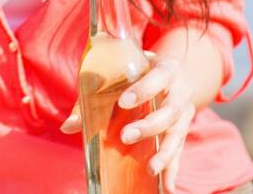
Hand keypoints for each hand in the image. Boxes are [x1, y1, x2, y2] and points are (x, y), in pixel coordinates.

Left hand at [60, 52, 193, 191]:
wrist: (169, 74)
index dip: (143, 90)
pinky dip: (173, 169)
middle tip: (126, 136)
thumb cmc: (135, 72)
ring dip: (165, 153)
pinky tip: (167, 186)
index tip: (123, 102)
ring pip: (178, 133)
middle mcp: (180, 91)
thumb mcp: (118, 73)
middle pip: (170, 111)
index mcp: (166, 69)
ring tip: (151, 169)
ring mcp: (185, 113)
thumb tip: (67, 127)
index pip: (158, 77)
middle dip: (149, 125)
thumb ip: (93, 96)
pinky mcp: (182, 131)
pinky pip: (179, 151)